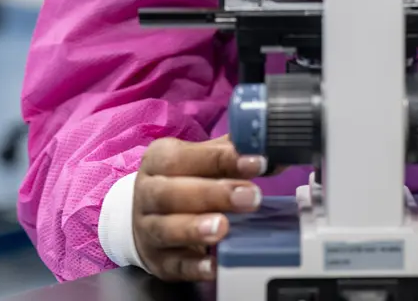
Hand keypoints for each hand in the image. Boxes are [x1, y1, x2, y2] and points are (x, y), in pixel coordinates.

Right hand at [133, 135, 265, 281]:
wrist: (147, 214)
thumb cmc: (183, 179)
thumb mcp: (199, 159)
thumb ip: (231, 153)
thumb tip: (270, 152)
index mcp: (158, 160)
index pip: (185, 156)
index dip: (221, 159)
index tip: (256, 163)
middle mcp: (148, 193)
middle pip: (172, 193)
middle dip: (214, 194)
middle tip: (251, 197)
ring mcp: (148, 229)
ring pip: (166, 229)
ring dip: (196, 229)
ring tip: (224, 228)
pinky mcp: (157, 260)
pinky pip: (173, 265)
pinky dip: (193, 266)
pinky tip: (213, 264)